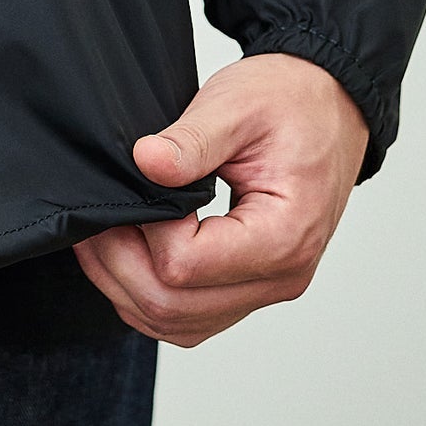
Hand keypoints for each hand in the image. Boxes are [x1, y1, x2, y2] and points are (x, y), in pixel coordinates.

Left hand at [74, 53, 369, 346]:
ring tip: (103, 233)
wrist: (329, 105)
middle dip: (117, 264)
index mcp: (283, 236)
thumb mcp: (237, 105)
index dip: (145, 230)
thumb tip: (145, 162)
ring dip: (126, 286)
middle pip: (173, 307)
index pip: (185, 264)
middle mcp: (280, 277)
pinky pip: (189, 316)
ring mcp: (266, 286)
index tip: (137, 186)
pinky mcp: (250, 284)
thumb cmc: (291, 102)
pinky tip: (128, 252)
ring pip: (176, 323)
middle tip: (96, 216)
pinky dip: (148, 294)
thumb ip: (191, 139)